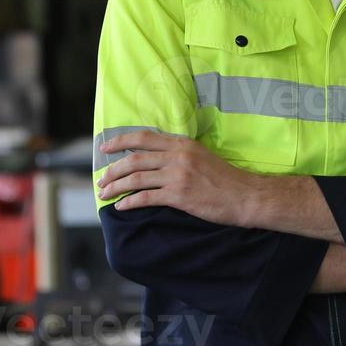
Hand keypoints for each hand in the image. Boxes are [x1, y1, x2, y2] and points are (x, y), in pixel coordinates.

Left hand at [96, 129, 261, 226]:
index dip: (120, 141)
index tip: (104, 148)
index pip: (143, 138)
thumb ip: (178, 154)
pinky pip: (146, 197)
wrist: (244, 195)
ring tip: (105, 194)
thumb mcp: (200, 156)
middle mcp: (177, 156)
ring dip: (116, 186)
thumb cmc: (224, 179)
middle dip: (113, 170)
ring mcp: (177, 176)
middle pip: (135, 159)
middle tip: (101, 179)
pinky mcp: (179, 195)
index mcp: (182, 144)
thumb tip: (154, 158)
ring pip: (136, 178)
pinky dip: (130, 202)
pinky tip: (121, 207)